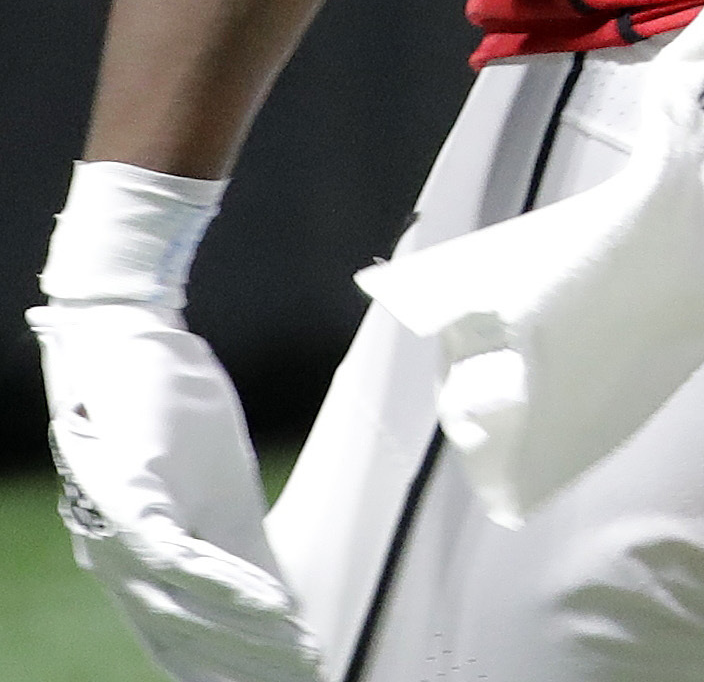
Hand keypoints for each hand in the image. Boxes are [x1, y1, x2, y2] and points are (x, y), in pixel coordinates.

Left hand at [27, 302, 319, 681]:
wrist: (129, 344)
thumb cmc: (168, 415)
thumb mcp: (218, 491)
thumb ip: (241, 550)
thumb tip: (282, 606)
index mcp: (136, 567)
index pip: (181, 638)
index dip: (232, 670)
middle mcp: (114, 565)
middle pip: (181, 637)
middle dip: (243, 668)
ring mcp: (115, 535)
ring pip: (180, 609)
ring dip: (244, 638)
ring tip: (300, 655)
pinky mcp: (126, 500)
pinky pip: (179, 559)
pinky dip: (227, 586)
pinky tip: (273, 605)